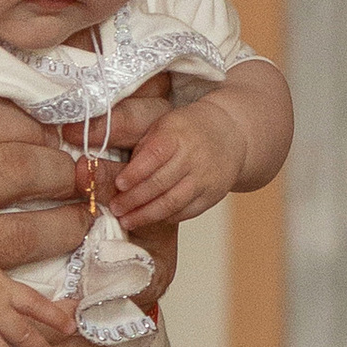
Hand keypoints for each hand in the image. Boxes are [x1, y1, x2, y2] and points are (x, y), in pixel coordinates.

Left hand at [112, 92, 249, 226]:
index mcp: (178, 135)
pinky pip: (186, 212)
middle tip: (116, 208)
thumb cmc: (188, 130)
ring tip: (127, 221)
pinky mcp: (212, 195)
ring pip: (173, 203)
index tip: (118, 185)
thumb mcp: (164, 125)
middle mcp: (194, 157)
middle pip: (161, 184)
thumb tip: (120, 174)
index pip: (154, 156)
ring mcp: (205, 179)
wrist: (230, 134)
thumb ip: (144, 147)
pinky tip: (149, 219)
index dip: (135, 173)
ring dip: (147, 215)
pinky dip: (165, 218)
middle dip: (134, 199)